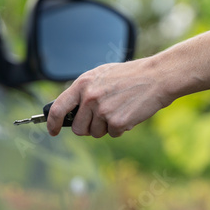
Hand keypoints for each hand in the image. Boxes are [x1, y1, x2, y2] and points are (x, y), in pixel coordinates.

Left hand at [47, 58, 170, 137]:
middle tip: (102, 117)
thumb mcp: (102, 75)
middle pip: (78, 128)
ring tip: (119, 109)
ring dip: (106, 127)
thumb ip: (85, 90)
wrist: (157, 77)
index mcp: (83, 84)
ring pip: (96, 133)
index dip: (52, 123)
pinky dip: (120, 128)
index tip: (53, 130)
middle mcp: (90, 97)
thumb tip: (70, 110)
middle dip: (88, 127)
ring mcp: (103, 111)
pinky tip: (129, 113)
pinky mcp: (117, 122)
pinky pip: (113, 134)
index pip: (59, 108)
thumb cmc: (130, 76)